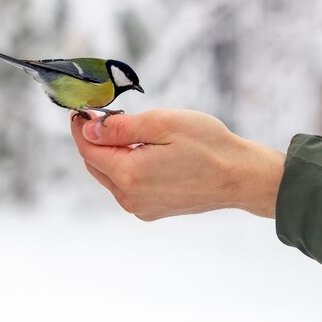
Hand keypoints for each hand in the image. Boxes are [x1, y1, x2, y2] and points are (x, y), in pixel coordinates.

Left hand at [70, 109, 285, 220]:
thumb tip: (89, 129)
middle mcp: (129, 197)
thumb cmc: (208, 145)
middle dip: (94, 140)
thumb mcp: (162, 123)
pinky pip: (126, 187)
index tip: (81, 110)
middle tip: (103, 116)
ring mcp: (140, 208)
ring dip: (110, 154)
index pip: (88, 149)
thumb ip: (120, 127)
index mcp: (128, 174)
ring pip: (109, 176)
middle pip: (95, 165)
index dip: (81, 128)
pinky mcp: (152, 210)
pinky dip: (125, 168)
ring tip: (127, 132)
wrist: (240, 177)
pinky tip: (142, 153)